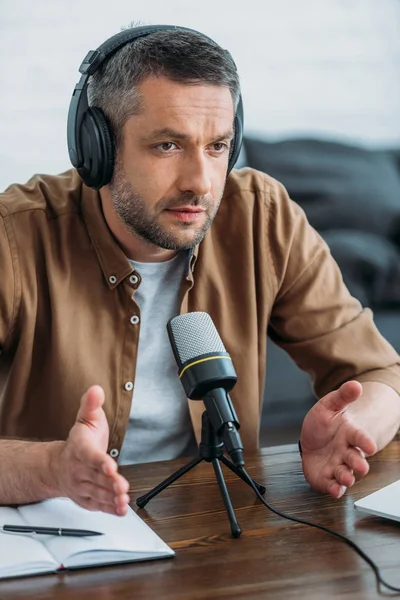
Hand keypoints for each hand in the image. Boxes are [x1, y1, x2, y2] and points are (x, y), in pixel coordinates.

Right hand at [52, 385, 129, 514]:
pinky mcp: (86, 499)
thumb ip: (91, 405)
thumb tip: (96, 389)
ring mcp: (82, 486)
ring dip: (111, 498)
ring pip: (97, 493)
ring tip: (123, 500)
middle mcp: (79, 470)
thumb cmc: (78, 442)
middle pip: (96, 477)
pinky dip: (109, 509)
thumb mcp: (85, 418)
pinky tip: (121, 510)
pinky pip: (98, 505)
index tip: (110, 466)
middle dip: (110, 483)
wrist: (58, 466)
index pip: (90, 456)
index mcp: (80, 449)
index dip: (100, 462)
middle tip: (122, 487)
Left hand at [300, 381, 376, 498]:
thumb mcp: (329, 406)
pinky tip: (334, 491)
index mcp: (349, 434)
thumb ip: (342, 396)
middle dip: (359, 463)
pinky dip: (334, 489)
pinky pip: (332, 486)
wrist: (313, 439)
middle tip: (361, 466)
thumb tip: (355, 384)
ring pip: (346, 474)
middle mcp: (347, 452)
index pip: (360, 438)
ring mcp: (338, 466)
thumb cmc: (324, 423)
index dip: (365, 441)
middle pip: (356, 459)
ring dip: (347, 478)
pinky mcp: (327, 478)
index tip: (369, 445)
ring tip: (346, 479)